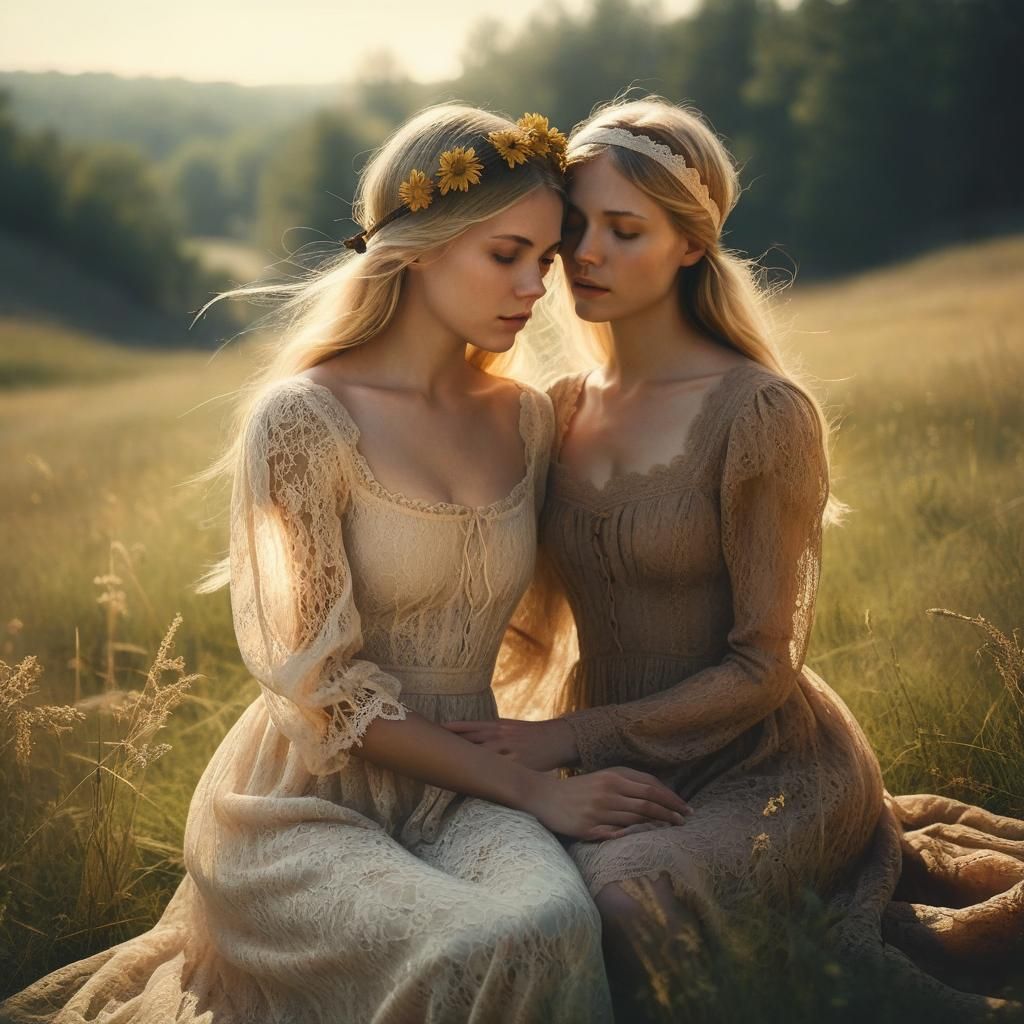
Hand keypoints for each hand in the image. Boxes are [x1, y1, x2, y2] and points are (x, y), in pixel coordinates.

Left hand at [443, 717, 578, 771]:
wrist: (557, 738)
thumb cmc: (529, 734)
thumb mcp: (508, 725)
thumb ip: (487, 730)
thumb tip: (463, 733)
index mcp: (496, 725)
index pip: (467, 727)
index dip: (450, 730)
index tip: (432, 732)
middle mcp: (500, 736)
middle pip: (470, 742)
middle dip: (451, 748)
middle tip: (430, 753)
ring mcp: (509, 750)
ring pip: (482, 759)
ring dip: (464, 766)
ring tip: (444, 772)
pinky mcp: (519, 765)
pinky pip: (500, 774)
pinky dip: (486, 779)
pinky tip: (472, 787)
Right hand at [521, 766, 692, 841]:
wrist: (543, 796)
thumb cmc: (578, 788)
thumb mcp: (603, 778)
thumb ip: (627, 782)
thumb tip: (657, 792)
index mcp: (612, 776)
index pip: (650, 787)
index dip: (671, 798)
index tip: (686, 808)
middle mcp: (607, 792)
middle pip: (647, 803)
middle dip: (671, 813)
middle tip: (686, 821)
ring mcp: (598, 811)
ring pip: (636, 819)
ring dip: (657, 826)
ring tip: (672, 831)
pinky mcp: (588, 828)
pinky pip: (616, 834)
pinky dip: (633, 837)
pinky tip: (645, 841)